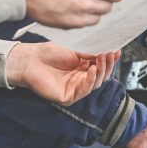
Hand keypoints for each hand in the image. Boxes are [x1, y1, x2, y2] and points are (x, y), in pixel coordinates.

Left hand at [6, 42, 120, 105]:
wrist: (30, 60)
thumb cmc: (48, 54)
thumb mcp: (73, 51)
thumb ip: (88, 54)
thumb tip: (106, 52)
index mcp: (81, 68)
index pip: (100, 66)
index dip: (109, 59)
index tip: (116, 50)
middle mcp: (79, 79)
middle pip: (100, 76)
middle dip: (107, 65)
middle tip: (109, 55)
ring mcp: (74, 88)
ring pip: (95, 84)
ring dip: (101, 72)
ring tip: (101, 59)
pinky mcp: (68, 97)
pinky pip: (84, 91)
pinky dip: (90, 80)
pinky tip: (92, 70)